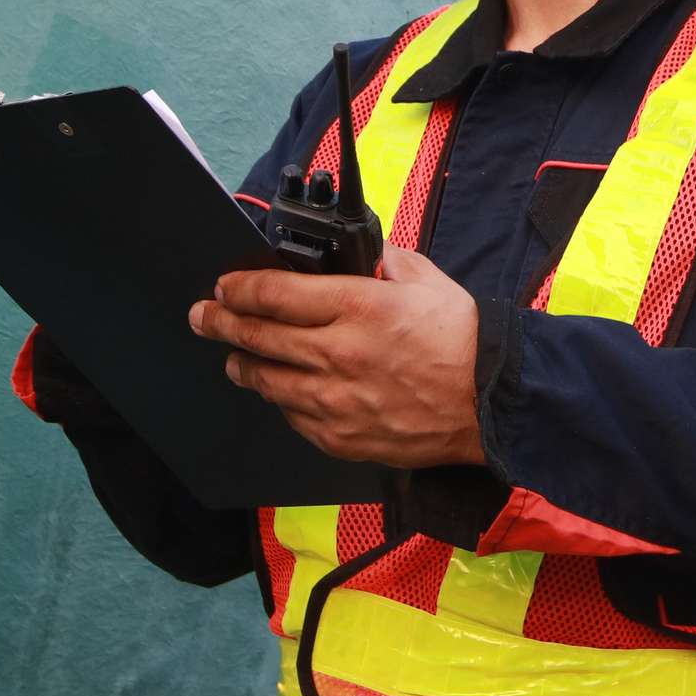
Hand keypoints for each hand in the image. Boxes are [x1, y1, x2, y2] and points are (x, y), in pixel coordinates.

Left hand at [189, 247, 485, 467]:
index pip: (274, 294)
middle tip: (203, 317)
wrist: (493, 402)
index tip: (224, 287)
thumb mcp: (422, 279)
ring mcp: (336, 401)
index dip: (239, 289)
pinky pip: (294, 416)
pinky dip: (282, 401)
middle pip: (259, 337)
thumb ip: (381, 263)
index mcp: (356, 306)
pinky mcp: (342, 437)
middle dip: (221, 323)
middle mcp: (338, 354)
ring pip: (268, 382)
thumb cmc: (462, 339)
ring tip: (233, 357)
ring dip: (243, 365)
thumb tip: (358, 257)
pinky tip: (280, 391)